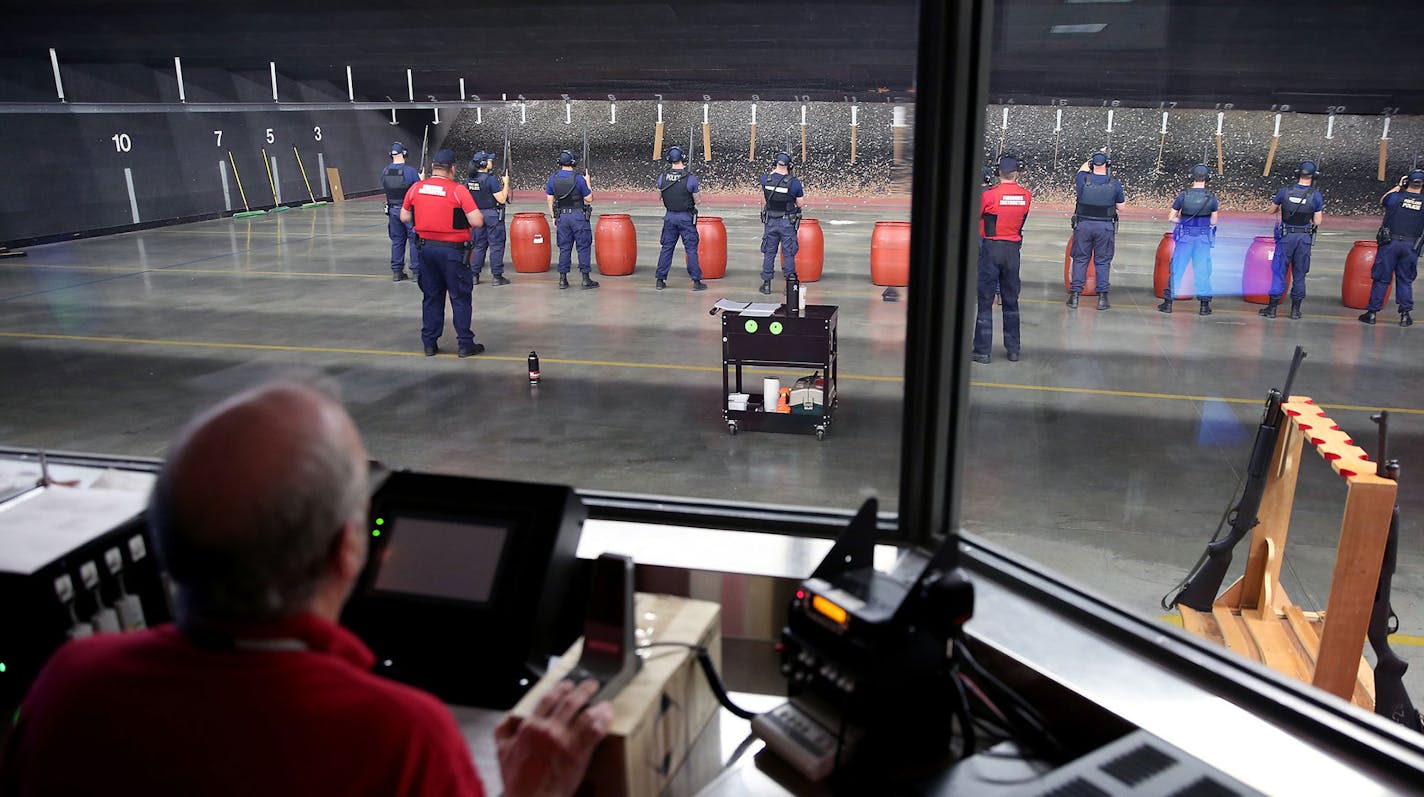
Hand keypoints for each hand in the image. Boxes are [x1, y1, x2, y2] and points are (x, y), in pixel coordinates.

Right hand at [496, 679, 612, 796]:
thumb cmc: (518, 781)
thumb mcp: (501, 752)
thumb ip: (504, 730)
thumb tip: (511, 717)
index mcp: (530, 726)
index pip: (548, 699)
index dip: (560, 689)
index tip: (567, 685)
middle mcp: (548, 729)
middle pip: (569, 701)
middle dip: (582, 690)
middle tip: (590, 685)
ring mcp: (565, 740)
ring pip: (585, 713)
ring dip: (596, 704)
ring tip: (603, 701)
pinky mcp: (579, 752)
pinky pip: (595, 730)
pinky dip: (603, 720)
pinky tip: (607, 716)